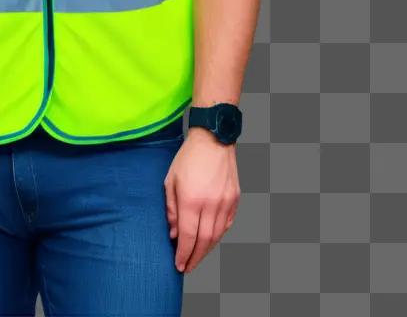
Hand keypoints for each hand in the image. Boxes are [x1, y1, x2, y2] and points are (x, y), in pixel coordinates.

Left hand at [163, 127, 239, 273]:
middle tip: (188, 267)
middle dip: (195, 258)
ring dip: (207, 249)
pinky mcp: (235, 199)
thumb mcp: (171, 180)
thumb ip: (171, 209)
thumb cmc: (188, 157)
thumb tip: (173, 233)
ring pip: (217, 235)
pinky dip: (218, 235)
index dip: (183, 254)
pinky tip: (210, 239)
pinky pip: (227, 224)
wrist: (213, 139)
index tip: (179, 265)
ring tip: (197, 256)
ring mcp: (225, 202)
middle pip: (204, 241)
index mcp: (191, 200)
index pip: (187, 236)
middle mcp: (210, 204)